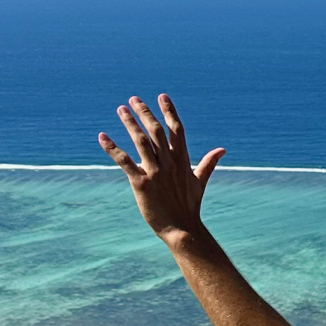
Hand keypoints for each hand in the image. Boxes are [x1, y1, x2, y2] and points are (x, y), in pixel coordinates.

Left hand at [98, 93, 224, 246]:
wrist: (182, 229)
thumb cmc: (189, 206)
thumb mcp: (199, 181)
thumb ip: (208, 163)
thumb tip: (222, 150)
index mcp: (182, 160)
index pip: (176, 129)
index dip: (169, 111)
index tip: (161, 96)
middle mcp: (169, 163)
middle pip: (156, 131)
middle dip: (145, 113)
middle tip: (133, 99)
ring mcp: (155, 173)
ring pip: (141, 142)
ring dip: (130, 124)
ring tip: (121, 110)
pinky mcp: (142, 184)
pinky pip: (124, 162)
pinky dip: (112, 148)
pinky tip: (102, 137)